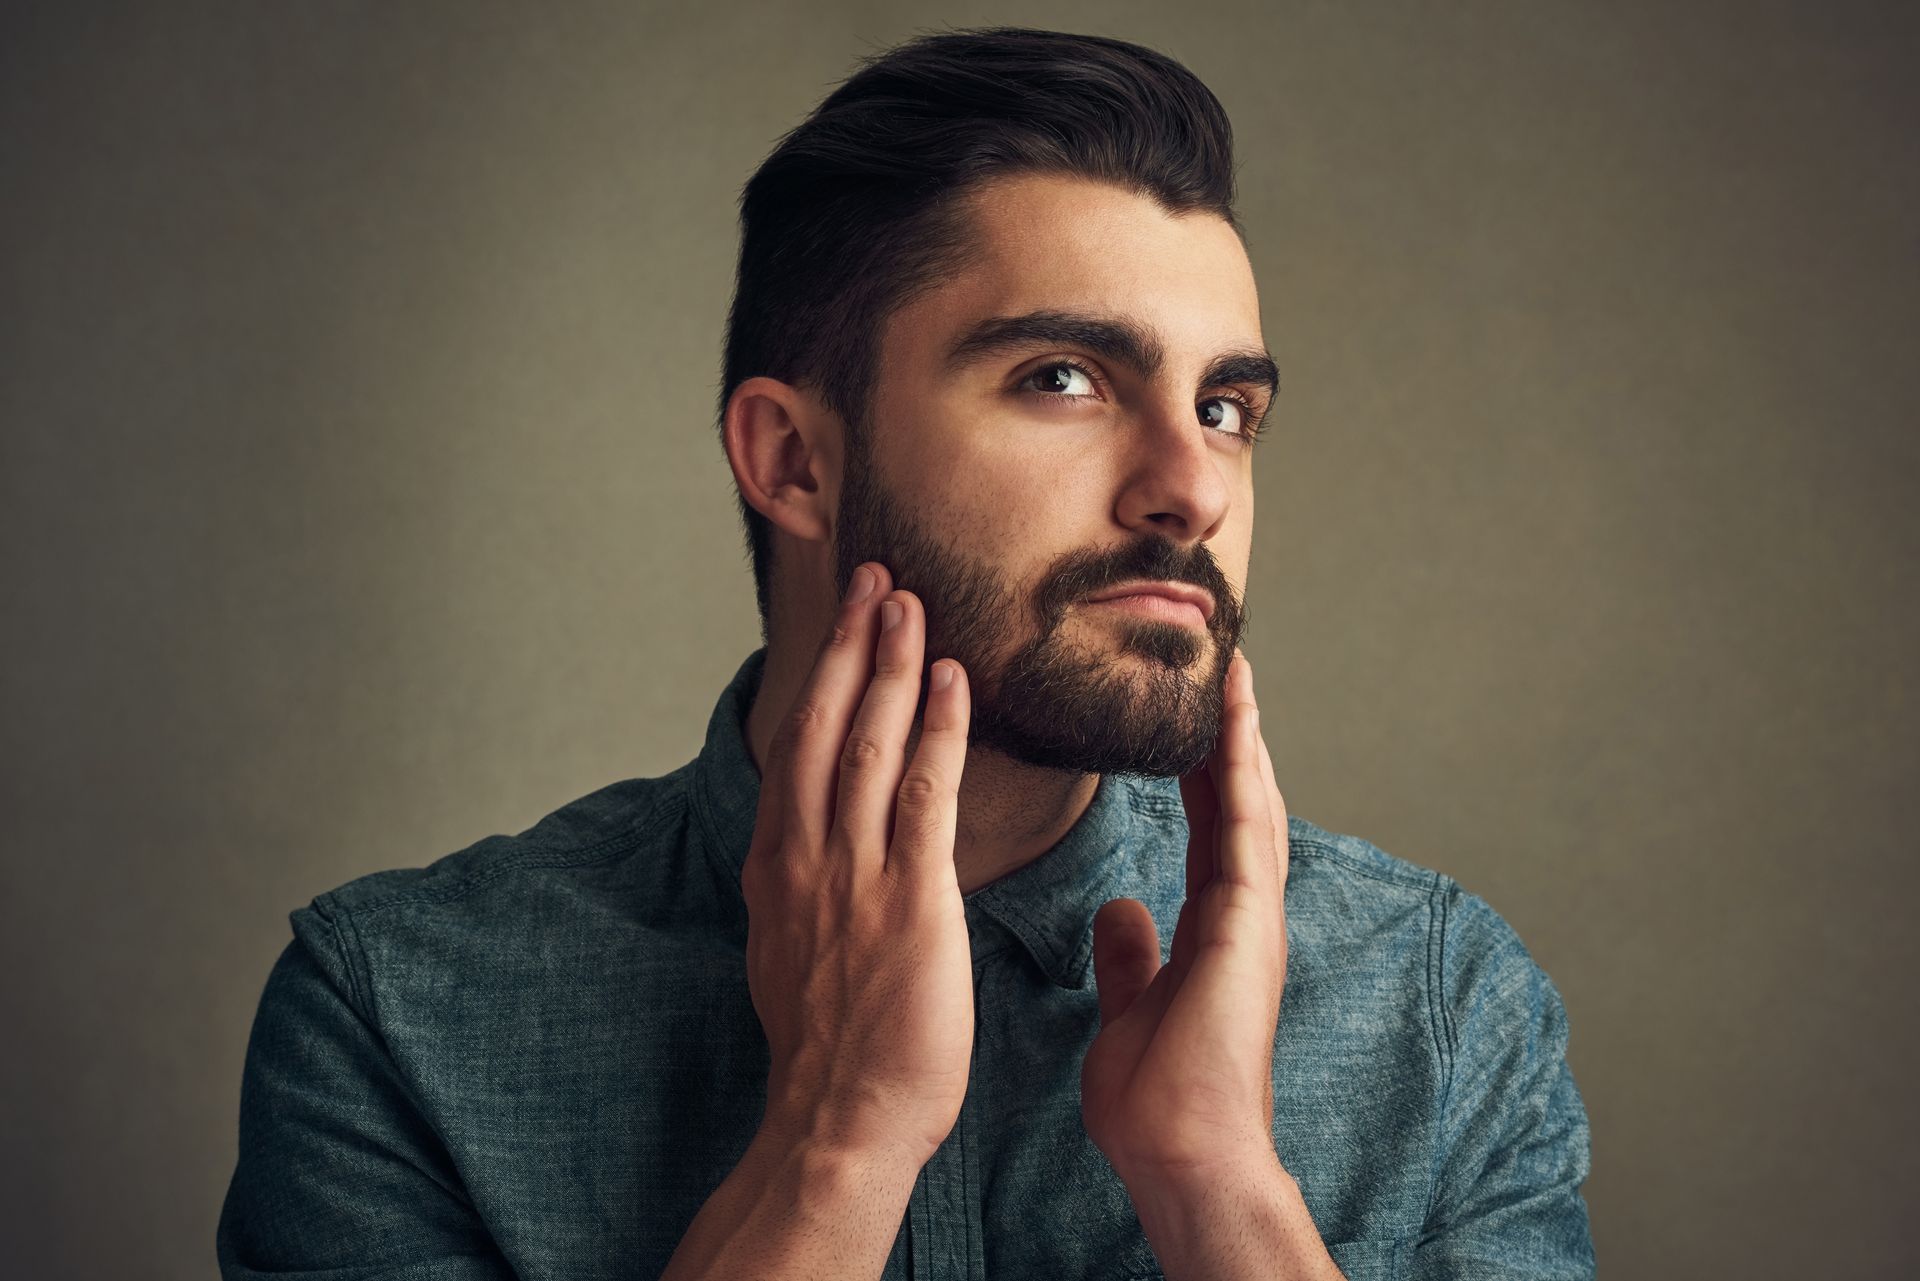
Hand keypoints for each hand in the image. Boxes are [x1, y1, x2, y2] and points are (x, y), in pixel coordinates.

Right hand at [740, 561, 975, 1168]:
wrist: (840, 1120)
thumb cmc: (831, 1050)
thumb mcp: (790, 951)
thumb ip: (801, 889)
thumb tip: (808, 854)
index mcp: (779, 866)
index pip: (796, 747)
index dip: (822, 676)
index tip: (842, 620)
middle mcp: (806, 856)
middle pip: (824, 725)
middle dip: (850, 645)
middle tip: (873, 576)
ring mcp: (853, 873)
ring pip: (868, 743)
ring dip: (891, 664)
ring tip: (909, 600)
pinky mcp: (909, 898)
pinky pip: (924, 793)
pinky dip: (938, 729)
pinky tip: (954, 680)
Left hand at [1081, 650, 1290, 1178]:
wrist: (1181, 1153)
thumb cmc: (1157, 1099)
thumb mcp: (1130, 1006)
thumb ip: (1133, 955)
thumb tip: (1122, 908)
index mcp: (1213, 929)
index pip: (1209, 828)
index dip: (1202, 770)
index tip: (1189, 717)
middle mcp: (1241, 914)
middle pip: (1240, 803)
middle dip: (1230, 734)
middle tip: (1222, 667)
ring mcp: (1252, 917)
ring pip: (1253, 803)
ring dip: (1242, 735)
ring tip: (1231, 669)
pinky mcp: (1248, 924)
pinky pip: (1248, 829)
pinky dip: (1242, 771)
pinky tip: (1232, 722)